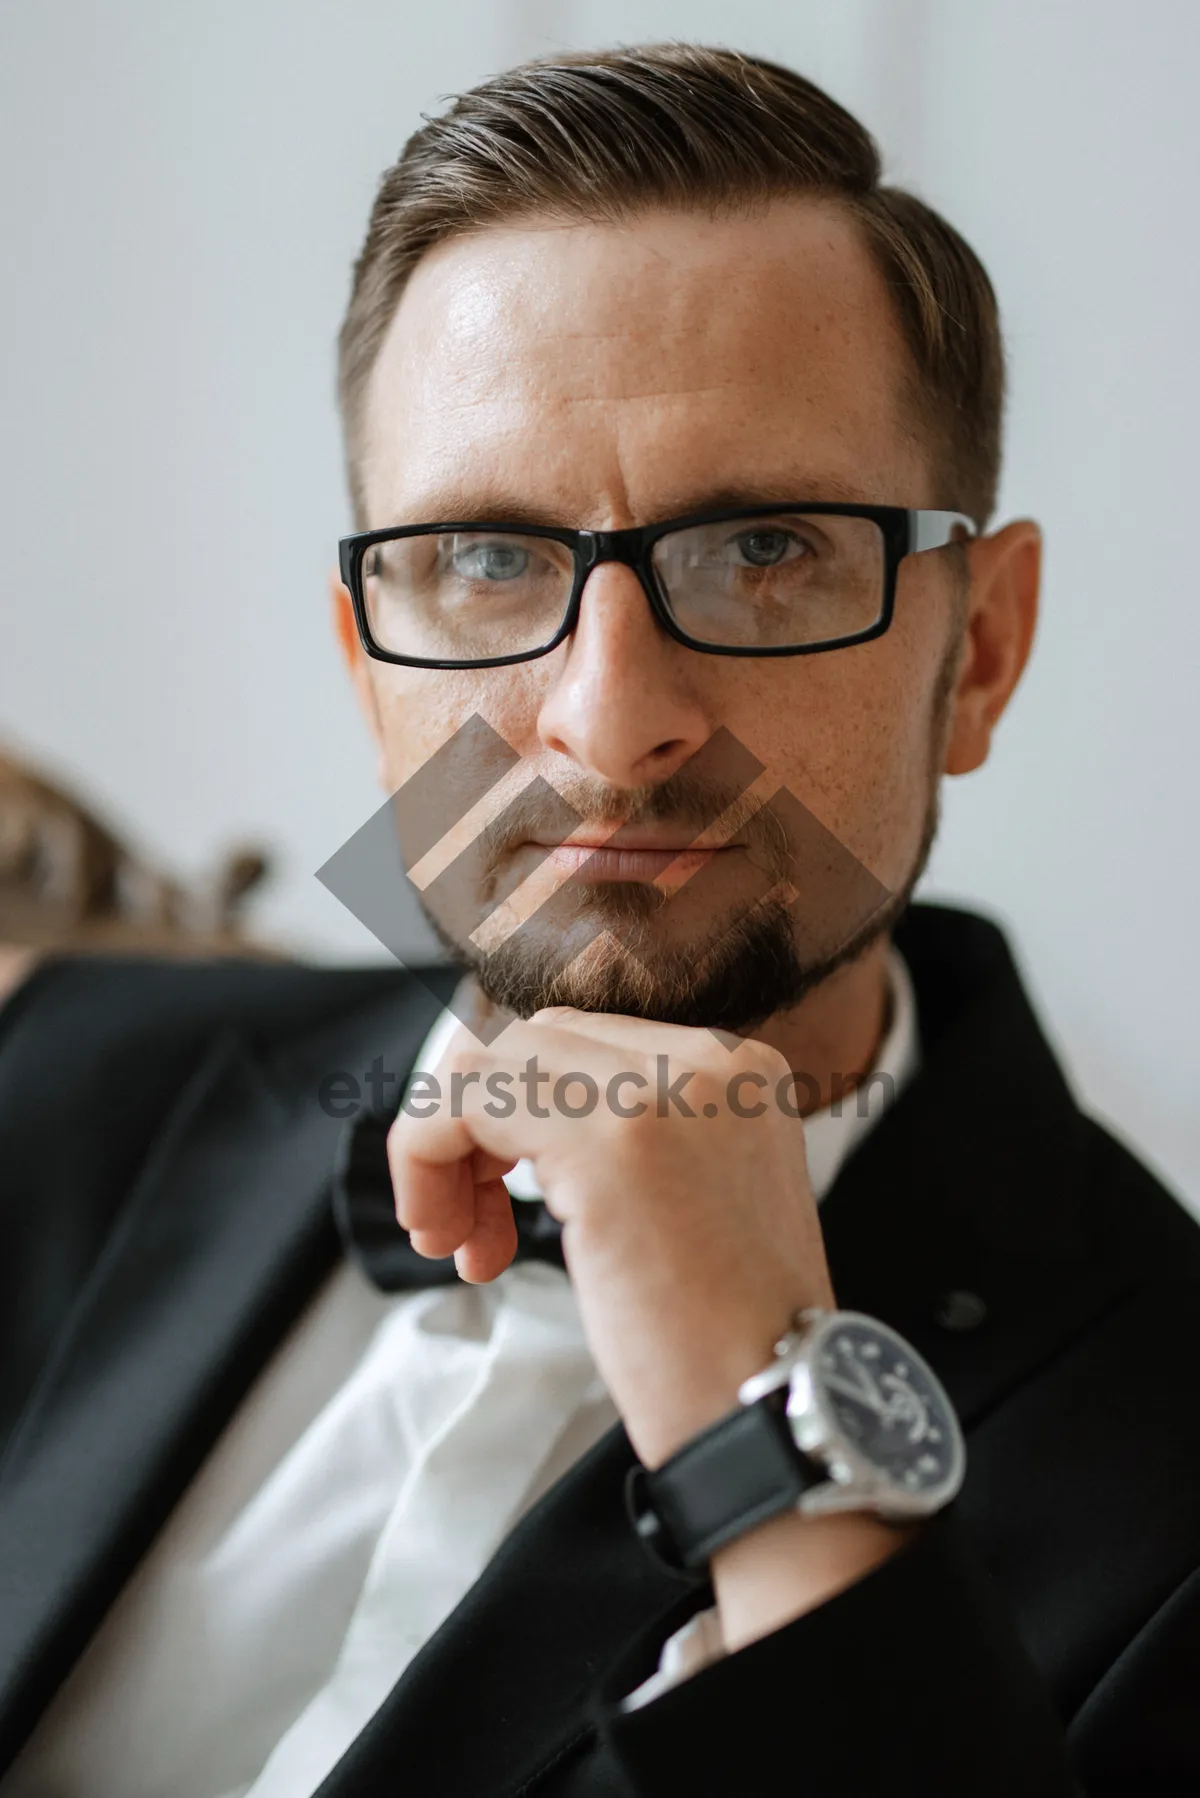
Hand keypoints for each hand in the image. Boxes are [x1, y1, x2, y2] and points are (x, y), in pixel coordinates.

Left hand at [387, 1007, 834, 1466]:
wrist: (778, 1416)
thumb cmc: (723, 1341)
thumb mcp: (687, 1202)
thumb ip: (624, 1140)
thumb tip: (510, 1120)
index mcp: (736, 1070)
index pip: (576, 1041)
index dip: (510, 1117)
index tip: (497, 1203)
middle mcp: (710, 1060)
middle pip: (530, 1040)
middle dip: (472, 1129)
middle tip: (469, 1228)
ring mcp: (666, 1089)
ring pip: (490, 1058)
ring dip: (442, 1146)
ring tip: (458, 1240)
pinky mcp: (615, 1136)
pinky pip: (467, 1097)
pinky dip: (427, 1154)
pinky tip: (452, 1239)